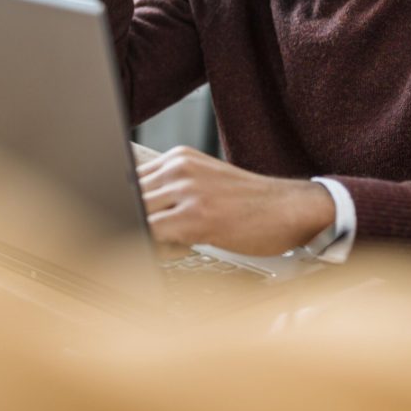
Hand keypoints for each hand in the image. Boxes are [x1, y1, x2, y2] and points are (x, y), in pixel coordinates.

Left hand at [137, 146, 334, 254]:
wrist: (291, 209)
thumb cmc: (251, 204)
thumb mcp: (206, 183)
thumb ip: (172, 190)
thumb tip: (136, 212)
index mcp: (179, 158)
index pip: (129, 177)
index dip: (122, 202)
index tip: (120, 218)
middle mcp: (180, 168)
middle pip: (128, 194)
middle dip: (128, 218)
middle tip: (139, 237)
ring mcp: (187, 190)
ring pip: (137, 213)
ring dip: (141, 234)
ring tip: (164, 246)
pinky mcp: (195, 216)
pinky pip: (153, 233)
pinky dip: (153, 247)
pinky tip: (172, 252)